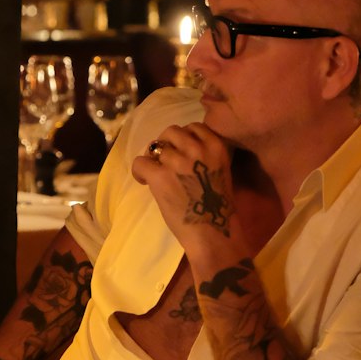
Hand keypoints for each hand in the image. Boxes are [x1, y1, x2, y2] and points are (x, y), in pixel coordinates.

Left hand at [131, 122, 237, 253]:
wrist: (213, 232)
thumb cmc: (219, 208)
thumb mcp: (221, 170)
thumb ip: (206, 156)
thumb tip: (182, 149)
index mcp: (216, 146)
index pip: (194, 126)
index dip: (183, 138)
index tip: (180, 151)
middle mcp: (197, 148)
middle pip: (171, 131)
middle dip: (166, 144)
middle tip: (165, 161)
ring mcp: (178, 161)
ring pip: (155, 146)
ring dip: (153, 159)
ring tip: (155, 174)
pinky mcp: (160, 176)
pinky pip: (140, 162)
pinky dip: (139, 171)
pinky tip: (145, 181)